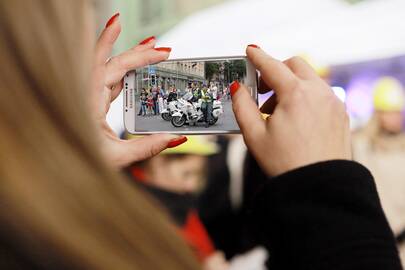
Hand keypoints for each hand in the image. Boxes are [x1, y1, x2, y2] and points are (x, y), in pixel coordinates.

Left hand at [91, 14, 185, 167]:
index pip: (116, 67)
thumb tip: (174, 138)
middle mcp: (86, 92)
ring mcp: (88, 94)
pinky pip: (108, 80)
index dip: (138, 56)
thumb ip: (147, 147)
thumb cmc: (76, 160)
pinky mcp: (91, 100)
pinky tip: (135, 71)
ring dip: (131, 59)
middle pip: (114, 62)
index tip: (156, 49)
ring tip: (151, 51)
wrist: (56, 163)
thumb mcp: (116, 157)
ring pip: (110, 68)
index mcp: (89, 100)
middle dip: (139, 52)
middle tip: (161, 48)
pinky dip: (124, 73)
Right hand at [231, 45, 351, 176]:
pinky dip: (305, 96)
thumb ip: (242, 106)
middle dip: (276, 71)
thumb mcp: (254, 135)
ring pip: (309, 79)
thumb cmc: (285, 163)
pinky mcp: (341, 113)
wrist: (319, 186)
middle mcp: (319, 92)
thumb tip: (238, 88)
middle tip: (262, 89)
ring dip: (290, 86)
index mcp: (296, 94)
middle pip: (295, 65)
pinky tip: (295, 119)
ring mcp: (333, 102)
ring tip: (276, 112)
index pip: (273, 66)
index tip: (250, 50)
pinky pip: (320, 93)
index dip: (258, 57)